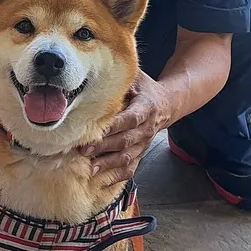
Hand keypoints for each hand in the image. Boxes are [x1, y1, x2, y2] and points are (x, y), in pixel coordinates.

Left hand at [84, 72, 173, 187]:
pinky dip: (116, 176)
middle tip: (84, 149)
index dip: (115, 125)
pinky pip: (130, 169)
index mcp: (146, 108)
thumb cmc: (145, 90)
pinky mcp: (140, 154)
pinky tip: (101, 180)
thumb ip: (121, 78)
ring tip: (90, 168)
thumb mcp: (137, 78)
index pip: (131, 118)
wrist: (166, 104)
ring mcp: (144, 144)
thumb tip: (98, 70)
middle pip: (126, 141)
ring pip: (127, 158)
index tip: (98, 129)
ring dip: (108, 164)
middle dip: (104, 147)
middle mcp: (146, 129)